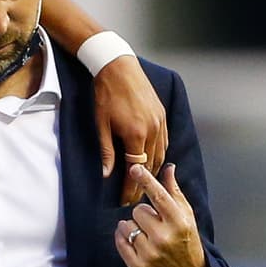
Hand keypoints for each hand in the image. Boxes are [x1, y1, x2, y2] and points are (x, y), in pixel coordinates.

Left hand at [96, 56, 168, 198]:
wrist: (118, 66)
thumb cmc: (106, 94)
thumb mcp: (101, 125)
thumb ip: (106, 151)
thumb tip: (106, 174)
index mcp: (137, 135)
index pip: (136, 170)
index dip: (130, 187)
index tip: (126, 200)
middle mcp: (153, 130)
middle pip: (150, 165)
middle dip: (143, 184)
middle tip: (134, 198)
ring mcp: (160, 122)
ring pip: (160, 154)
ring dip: (153, 171)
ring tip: (144, 184)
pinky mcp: (162, 114)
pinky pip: (164, 141)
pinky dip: (160, 155)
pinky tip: (153, 162)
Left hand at [115, 164, 205, 266]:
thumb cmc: (186, 241)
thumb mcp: (186, 216)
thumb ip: (174, 192)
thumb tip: (168, 168)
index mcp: (179, 222)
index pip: (159, 196)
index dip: (146, 180)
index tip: (134, 168)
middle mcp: (164, 237)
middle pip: (138, 210)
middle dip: (143, 214)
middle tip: (153, 223)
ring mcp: (150, 254)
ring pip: (126, 225)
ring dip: (132, 227)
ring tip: (145, 235)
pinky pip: (120, 242)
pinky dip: (122, 238)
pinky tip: (131, 240)